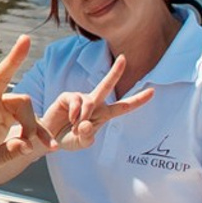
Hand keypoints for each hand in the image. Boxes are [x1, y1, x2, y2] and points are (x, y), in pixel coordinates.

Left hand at [0, 36, 54, 176]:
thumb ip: (2, 155)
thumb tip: (27, 145)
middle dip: (14, 59)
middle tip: (26, 39)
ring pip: (22, 103)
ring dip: (32, 124)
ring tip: (40, 146)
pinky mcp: (7, 113)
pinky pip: (28, 117)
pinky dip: (38, 131)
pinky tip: (48, 144)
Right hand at [39, 54, 155, 150]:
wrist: (48, 138)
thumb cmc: (68, 139)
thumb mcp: (80, 143)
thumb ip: (86, 137)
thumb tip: (87, 124)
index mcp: (103, 115)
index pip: (123, 107)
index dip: (138, 100)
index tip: (153, 92)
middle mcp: (94, 103)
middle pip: (107, 86)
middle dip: (115, 71)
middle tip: (123, 58)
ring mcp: (80, 99)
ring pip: (89, 102)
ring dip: (84, 117)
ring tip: (75, 127)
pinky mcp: (67, 97)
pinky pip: (75, 102)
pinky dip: (74, 114)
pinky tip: (69, 119)